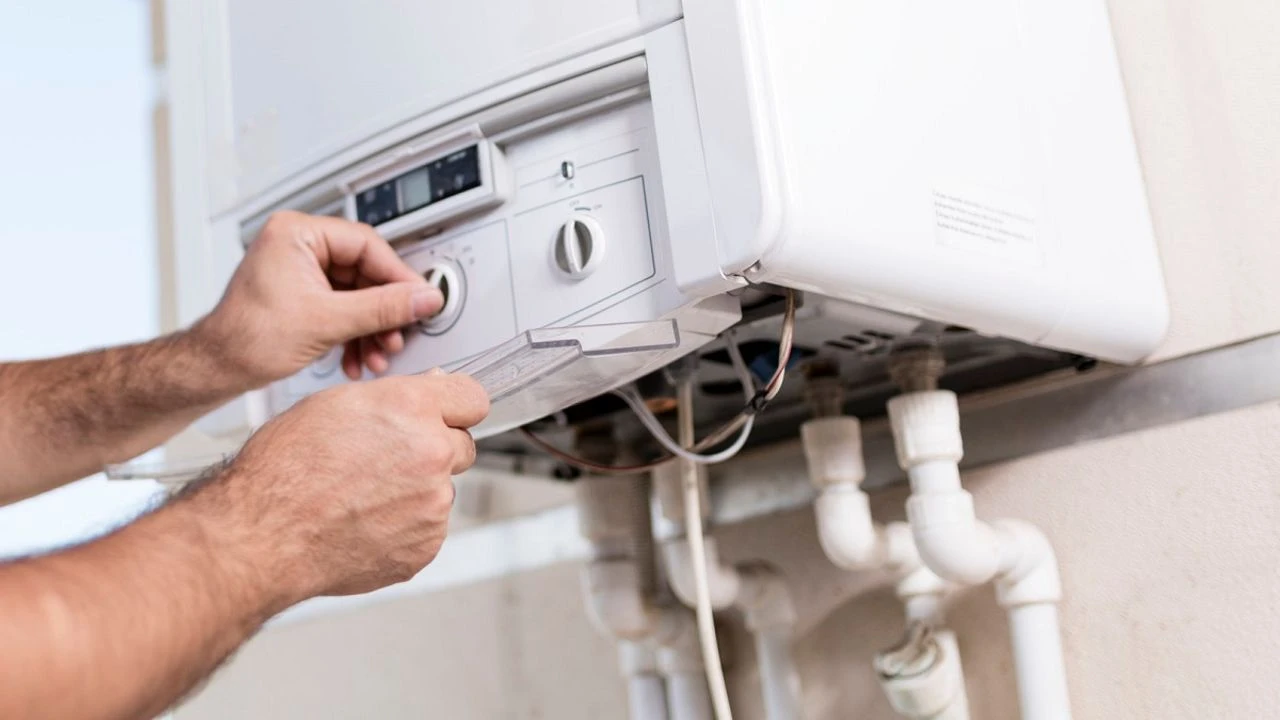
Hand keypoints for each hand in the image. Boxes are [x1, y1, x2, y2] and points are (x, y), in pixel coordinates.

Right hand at [188, 372, 488, 604]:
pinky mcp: (426, 545)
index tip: (449, 415)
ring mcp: (433, 504)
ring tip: (361, 497)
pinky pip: (428, 528)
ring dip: (415, 492)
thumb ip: (396, 398)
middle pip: (462, 446)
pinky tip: (364, 523)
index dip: (456, 407)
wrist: (262, 535)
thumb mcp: (334, 405)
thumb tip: (431, 391)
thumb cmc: (284, 469)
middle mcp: (431, 454)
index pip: (473, 399)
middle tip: (386, 461)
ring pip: (441, 490)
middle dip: (434, 450)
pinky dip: (404, 527)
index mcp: (411, 409)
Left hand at [196, 211, 441, 388]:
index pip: (367, 246)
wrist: (216, 369)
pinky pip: (344, 307)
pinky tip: (359, 357)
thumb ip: (383, 308)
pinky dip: (356, 333)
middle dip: (384, 312)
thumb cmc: (246, 338)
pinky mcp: (303, 294)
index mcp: (297, 233)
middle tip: (399, 332)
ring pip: (358, 294)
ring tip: (379, 353)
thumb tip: (424, 298)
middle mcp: (299, 245)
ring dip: (372, 328)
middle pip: (365, 272)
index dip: (398, 277)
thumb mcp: (327, 321)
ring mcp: (301, 270)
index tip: (420, 299)